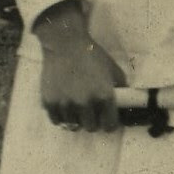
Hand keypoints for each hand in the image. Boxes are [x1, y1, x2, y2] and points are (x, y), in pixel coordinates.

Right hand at [35, 7, 129, 129]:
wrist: (65, 45)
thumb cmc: (92, 55)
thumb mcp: (113, 69)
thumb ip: (119, 86)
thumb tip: (123, 99)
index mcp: (103, 95)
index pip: (110, 123)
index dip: (111, 125)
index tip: (109, 123)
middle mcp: (84, 103)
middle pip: (91, 127)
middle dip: (94, 123)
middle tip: (93, 116)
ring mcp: (65, 104)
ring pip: (73, 126)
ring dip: (77, 121)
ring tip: (78, 113)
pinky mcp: (49, 102)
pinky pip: (56, 121)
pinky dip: (62, 119)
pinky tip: (66, 112)